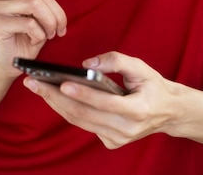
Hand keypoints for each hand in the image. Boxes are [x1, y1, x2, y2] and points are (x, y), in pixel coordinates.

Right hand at [0, 0, 66, 75]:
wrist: (13, 60)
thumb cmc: (28, 34)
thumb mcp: (42, 10)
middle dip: (57, 14)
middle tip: (60, 28)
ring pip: (35, 5)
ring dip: (49, 24)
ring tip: (49, 34)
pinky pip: (29, 23)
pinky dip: (39, 34)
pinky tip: (35, 40)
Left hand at [23, 51, 176, 148]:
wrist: (168, 112)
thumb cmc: (152, 86)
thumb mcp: (140, 67)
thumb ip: (115, 61)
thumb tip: (87, 64)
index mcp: (137, 110)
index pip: (104, 103)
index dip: (83, 94)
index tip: (62, 83)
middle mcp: (126, 129)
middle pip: (84, 114)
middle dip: (55, 97)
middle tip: (34, 81)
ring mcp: (117, 138)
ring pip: (80, 121)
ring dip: (55, 103)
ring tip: (36, 86)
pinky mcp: (110, 141)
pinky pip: (83, 124)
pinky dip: (67, 109)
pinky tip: (52, 95)